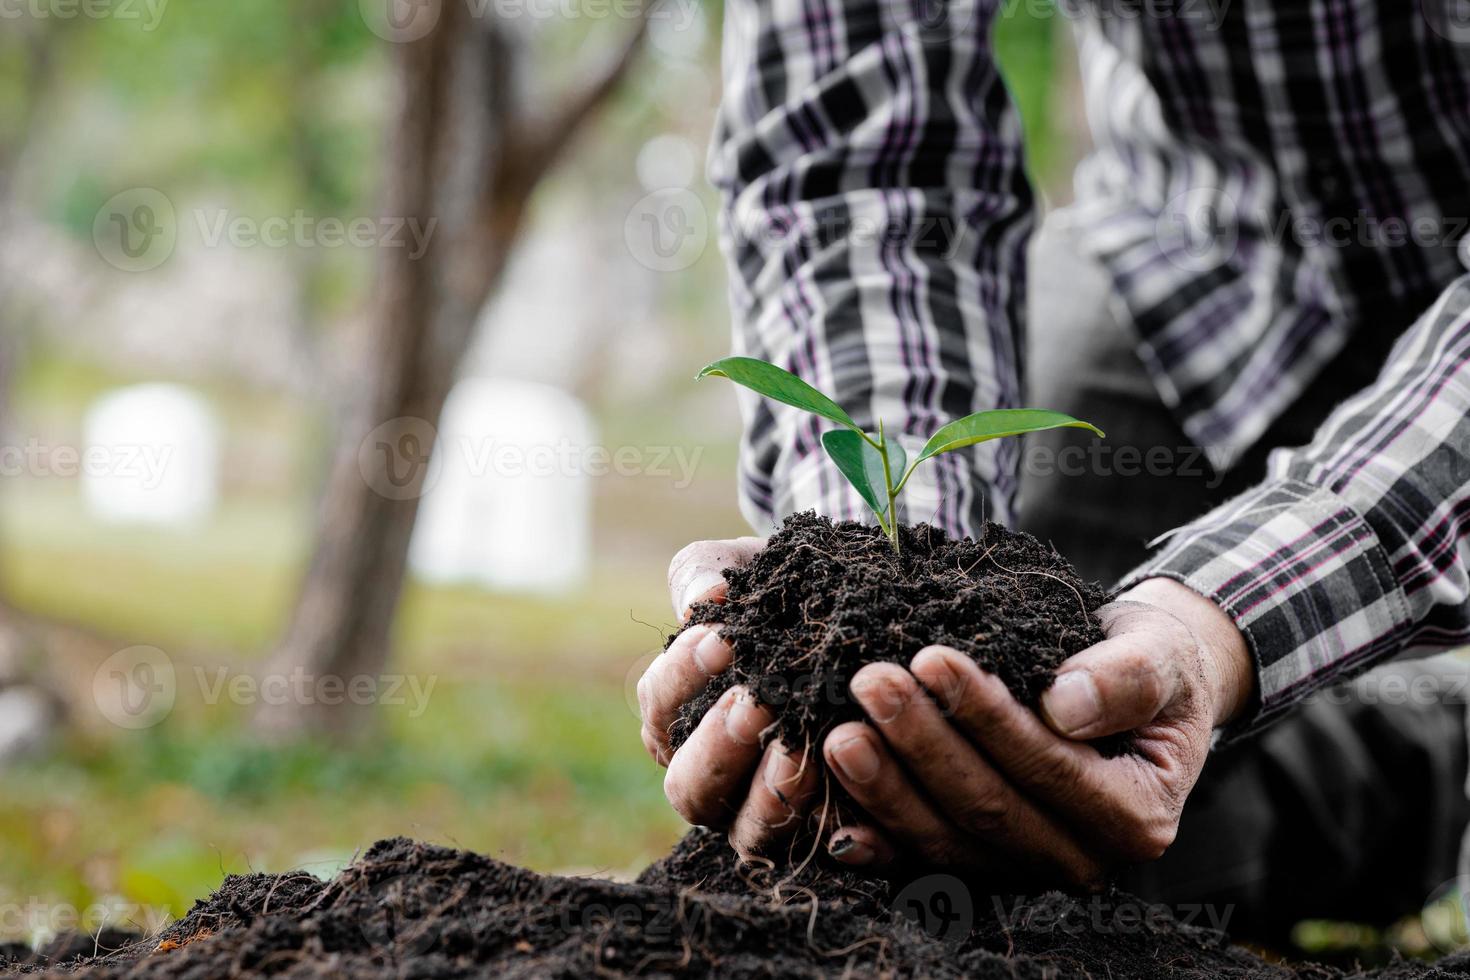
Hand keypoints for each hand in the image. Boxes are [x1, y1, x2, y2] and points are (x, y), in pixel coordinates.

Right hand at [639, 537, 822, 858]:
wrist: (847, 608)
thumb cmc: (775, 591)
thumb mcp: (738, 567)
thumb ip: (706, 573)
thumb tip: (708, 595)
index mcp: (676, 716)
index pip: (659, 705)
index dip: (681, 675)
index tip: (719, 638)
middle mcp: (710, 775)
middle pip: (689, 785)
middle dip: (719, 744)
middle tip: (755, 700)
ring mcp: (760, 812)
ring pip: (746, 828)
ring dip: (769, 791)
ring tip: (798, 745)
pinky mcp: (820, 831)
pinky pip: (817, 844)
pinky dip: (829, 821)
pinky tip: (848, 784)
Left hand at [820, 577, 1254, 884]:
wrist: (1134, 682)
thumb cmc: (1148, 663)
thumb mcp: (1158, 655)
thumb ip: (1125, 678)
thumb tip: (1064, 703)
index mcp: (1136, 817)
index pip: (1048, 767)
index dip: (986, 717)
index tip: (932, 660)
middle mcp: (1082, 858)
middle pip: (988, 809)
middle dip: (922, 745)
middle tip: (869, 683)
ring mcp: (1027, 868)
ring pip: (947, 840)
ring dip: (886, 788)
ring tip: (838, 731)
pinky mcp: (983, 863)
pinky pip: (922, 860)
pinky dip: (877, 841)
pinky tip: (834, 817)